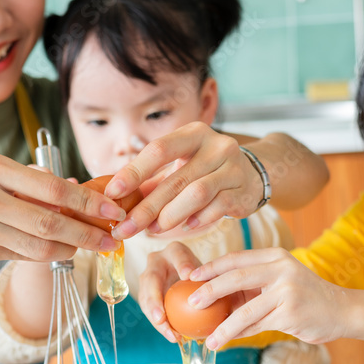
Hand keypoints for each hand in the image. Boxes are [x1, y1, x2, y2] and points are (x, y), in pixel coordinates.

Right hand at [0, 153, 123, 262]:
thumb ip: (29, 181)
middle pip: (50, 221)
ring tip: (87, 245)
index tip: (112, 211)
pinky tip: (57, 249)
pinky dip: (43, 253)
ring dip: (69, 248)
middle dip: (87, 233)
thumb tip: (76, 192)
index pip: (52, 187)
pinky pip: (21, 255)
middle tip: (112, 239)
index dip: (87, 203)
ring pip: (39, 245)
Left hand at [105, 122, 263, 238]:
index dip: (133, 172)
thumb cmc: (205, 170)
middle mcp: (216, 145)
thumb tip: (114, 199)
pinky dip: (198, 219)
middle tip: (125, 228)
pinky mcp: (244, 190)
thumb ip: (151, 180)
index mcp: (193, 133)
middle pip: (175, 179)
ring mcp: (233, 167)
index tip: (112, 193)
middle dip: (146, 207)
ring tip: (153, 230)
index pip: (158, 149)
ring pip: (196, 194)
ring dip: (170, 215)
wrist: (251, 175)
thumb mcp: (179, 166)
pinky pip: (217, 207)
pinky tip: (185, 226)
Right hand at [137, 242, 203, 342]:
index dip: (182, 264)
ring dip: (156, 319)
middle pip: (151, 280)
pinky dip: (162, 326)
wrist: (187, 276)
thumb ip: (211, 278)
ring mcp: (148, 279)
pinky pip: (151, 312)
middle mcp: (156, 262)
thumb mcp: (208, 271)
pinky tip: (175, 337)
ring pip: (146, 299)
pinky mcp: (146, 295)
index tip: (188, 276)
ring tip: (170, 334)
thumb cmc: (202, 274)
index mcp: (174, 251)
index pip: (178, 255)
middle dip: (154, 300)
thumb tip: (214, 291)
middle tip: (161, 318)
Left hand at [186, 248, 345, 349]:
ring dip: (223, 327)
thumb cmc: (306, 296)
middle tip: (191, 303)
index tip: (190, 277)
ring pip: (245, 311)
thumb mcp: (281, 279)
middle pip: (235, 279)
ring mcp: (287, 291)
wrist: (341, 310)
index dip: (210, 267)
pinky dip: (240, 335)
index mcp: (275, 256)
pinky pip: (257, 326)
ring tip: (208, 338)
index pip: (235, 259)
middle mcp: (281, 269)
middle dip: (209, 291)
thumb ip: (254, 283)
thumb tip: (215, 295)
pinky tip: (226, 341)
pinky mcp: (290, 314)